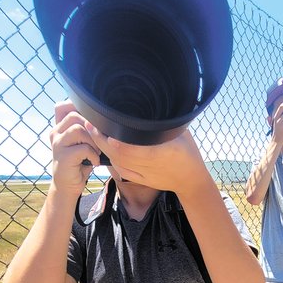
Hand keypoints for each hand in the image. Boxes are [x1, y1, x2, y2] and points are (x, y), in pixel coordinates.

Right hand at [50, 102, 101, 195]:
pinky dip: (93, 155)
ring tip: (95, 152)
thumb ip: (87, 130)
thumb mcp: (83, 143)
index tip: (92, 123)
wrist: (68, 185)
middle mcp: (56, 133)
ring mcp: (57, 144)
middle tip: (97, 143)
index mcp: (59, 128)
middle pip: (75, 116)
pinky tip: (94, 162)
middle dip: (91, 128)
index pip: (64, 107)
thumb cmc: (80, 163)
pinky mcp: (62, 157)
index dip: (79, 109)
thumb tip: (106, 117)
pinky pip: (83, 148)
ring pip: (79, 130)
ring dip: (93, 142)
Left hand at [84, 122, 210, 196]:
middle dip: (102, 140)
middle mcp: (152, 165)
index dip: (116, 141)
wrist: (191, 179)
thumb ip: (167, 123)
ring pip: (118, 163)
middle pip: (120, 154)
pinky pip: (121, 170)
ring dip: (103, 148)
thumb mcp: (183, 133)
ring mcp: (145, 174)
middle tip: (90, 123)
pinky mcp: (141, 180)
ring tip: (94, 133)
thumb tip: (154, 103)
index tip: (103, 126)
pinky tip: (105, 148)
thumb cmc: (189, 152)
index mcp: (164, 153)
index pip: (134, 148)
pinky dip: (111, 159)